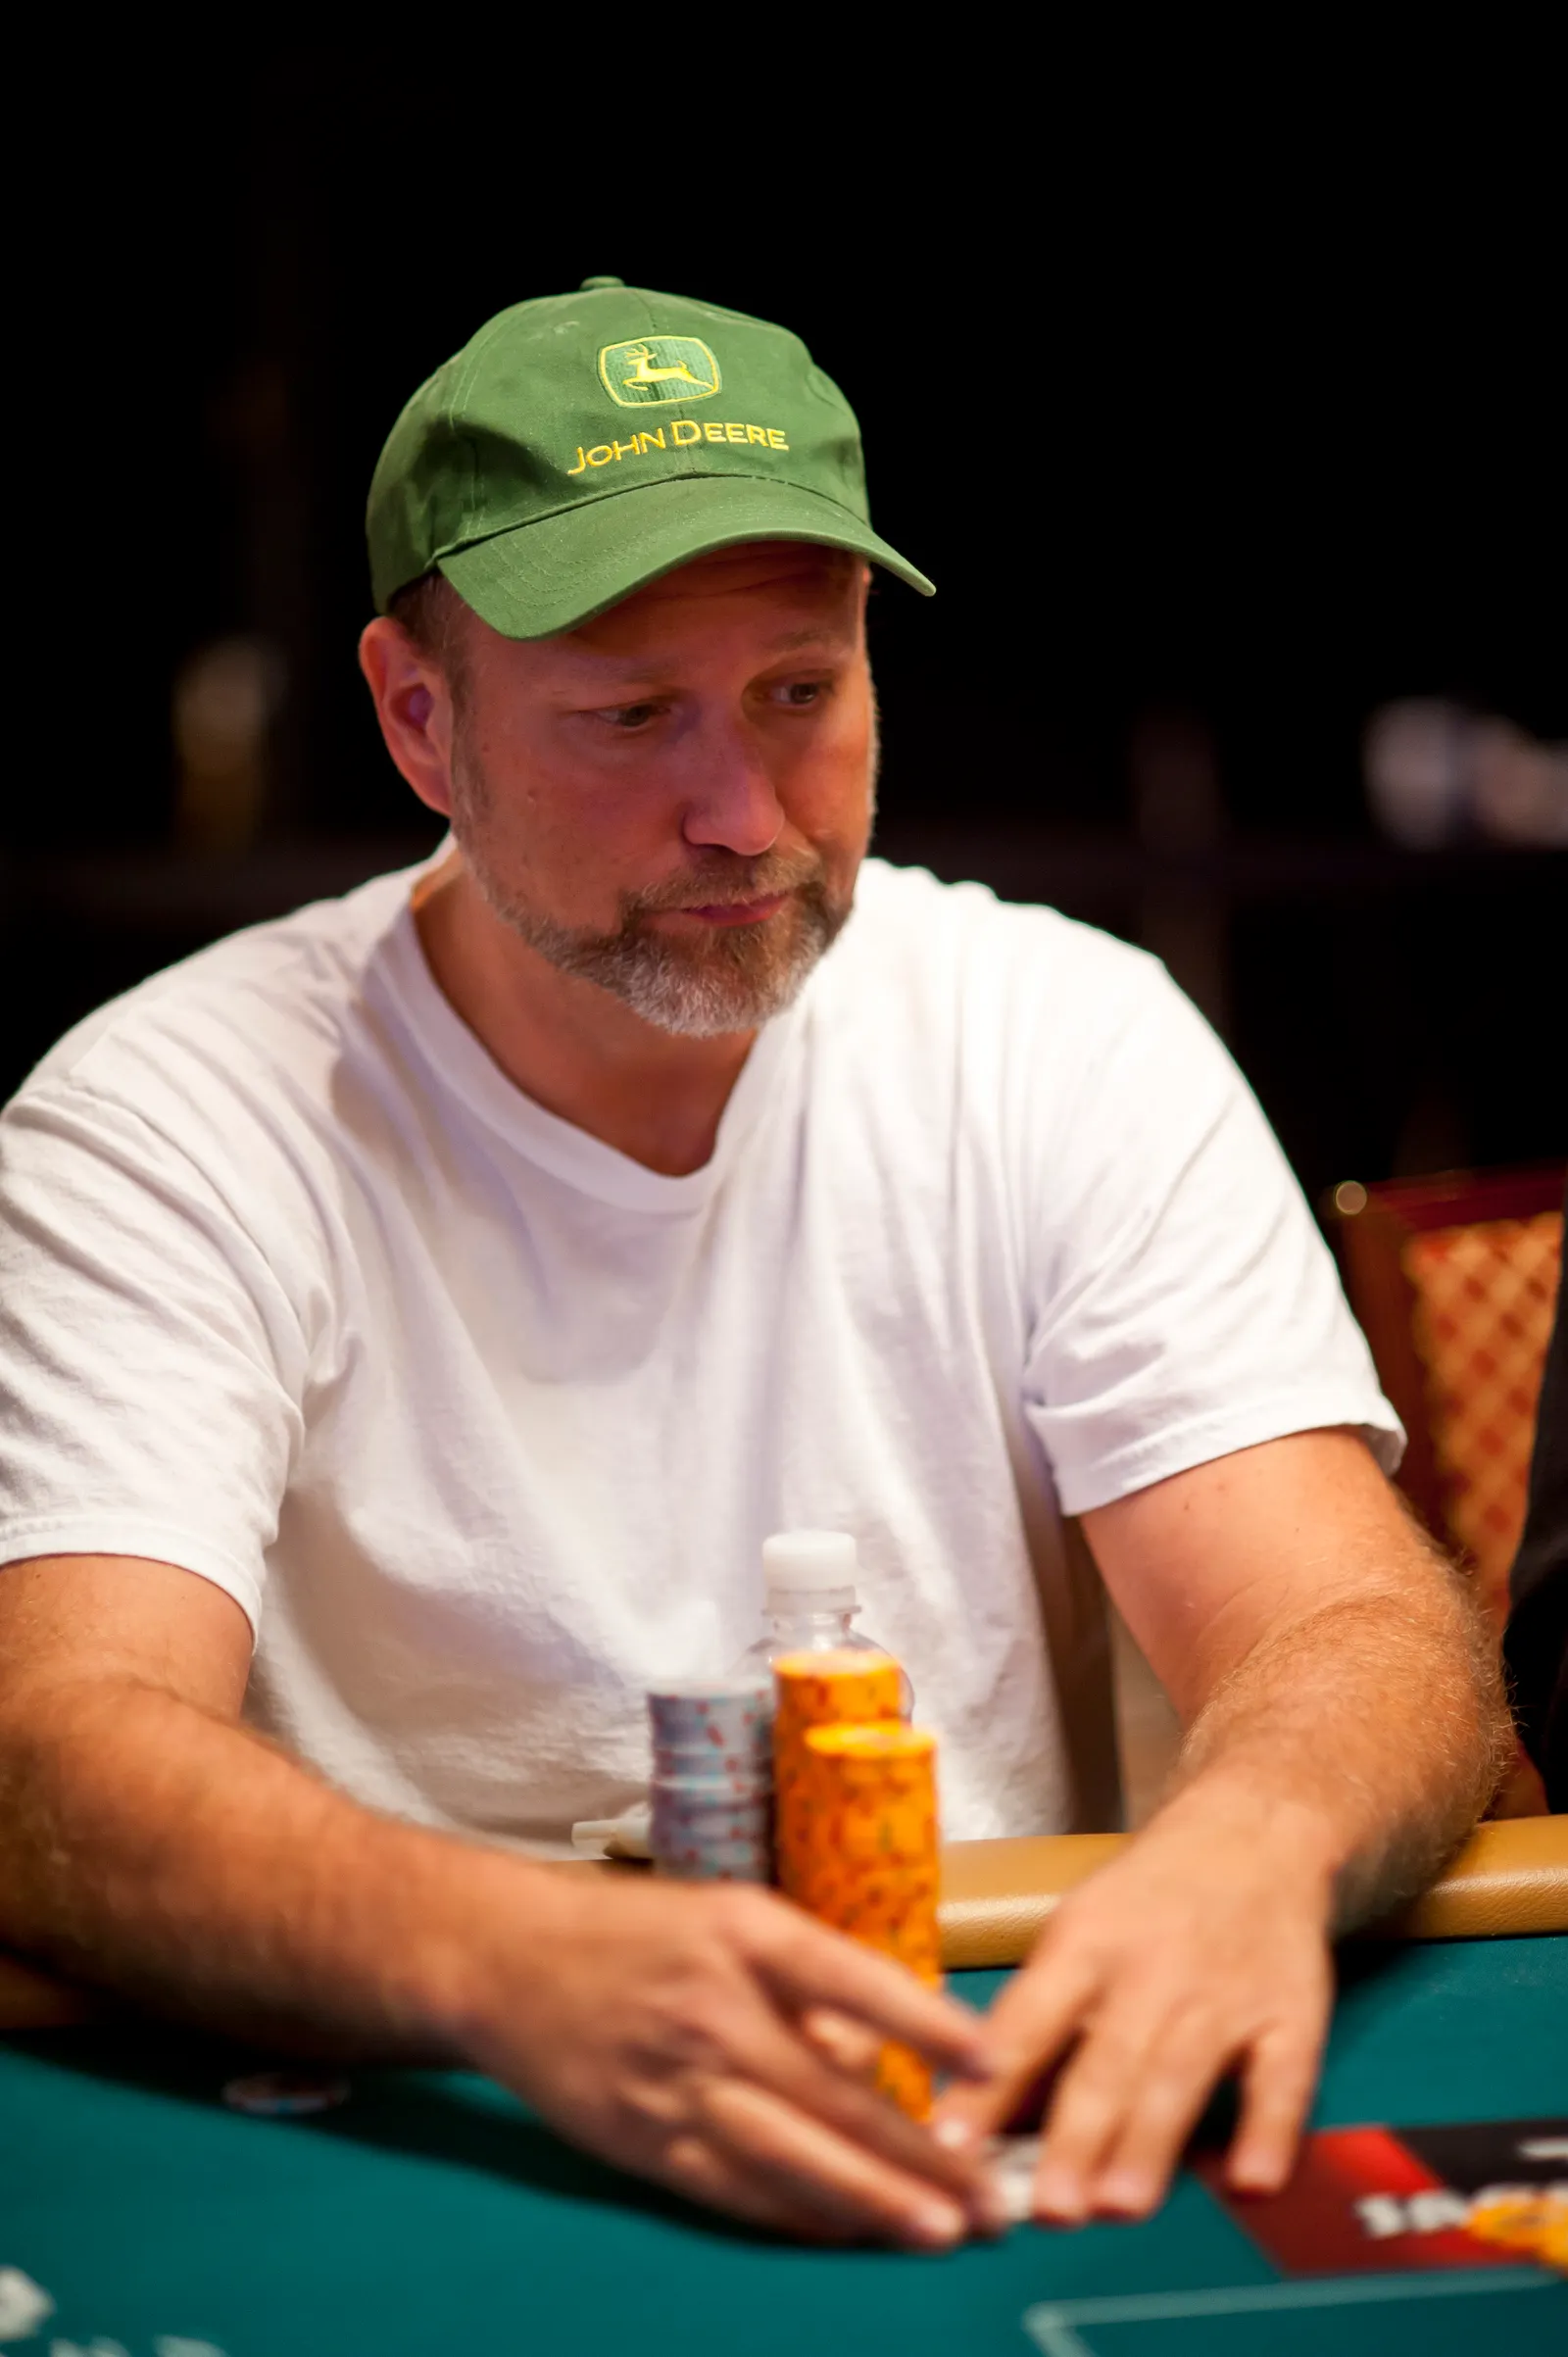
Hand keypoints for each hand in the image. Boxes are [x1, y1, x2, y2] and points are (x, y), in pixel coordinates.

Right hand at [452, 1865, 1005, 2247]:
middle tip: (988, 2198)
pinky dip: (797, 2216)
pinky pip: (734, 2191)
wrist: (508, 1960)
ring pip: (790, 2156)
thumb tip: (885, 2062)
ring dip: (871, 2200)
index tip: (993, 2060)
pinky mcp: (643, 2142)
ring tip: (939, 2231)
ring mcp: (675, 2083)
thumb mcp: (731, 1919)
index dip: (926, 2023)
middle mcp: (714, 2008)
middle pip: (832, 2094)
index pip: (852, 1979)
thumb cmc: (638, 1932)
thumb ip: (809, 1984)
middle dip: (919, 2156)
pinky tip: (849, 2234)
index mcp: (744, 1933)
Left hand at [930, 1790, 1334, 2221]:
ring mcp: (1226, 1994)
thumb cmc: (1144, 1901)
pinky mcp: (1291, 2016)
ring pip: (1182, 2076)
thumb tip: (983, 2121)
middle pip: (1108, 2059)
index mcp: (1085, 1943)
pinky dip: (1267, 2133)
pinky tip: (1247, 2183)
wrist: (1251, 1835)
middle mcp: (1152, 1969)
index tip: (953, 2145)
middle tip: (1047, 2208)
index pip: (1028, 2018)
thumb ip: (1041, 2024)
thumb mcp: (1078, 1933)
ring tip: (1119, 2207)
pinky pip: (1281, 2082)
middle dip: (1077, 2136)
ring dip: (1150, 2143)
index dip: (989, 2082)